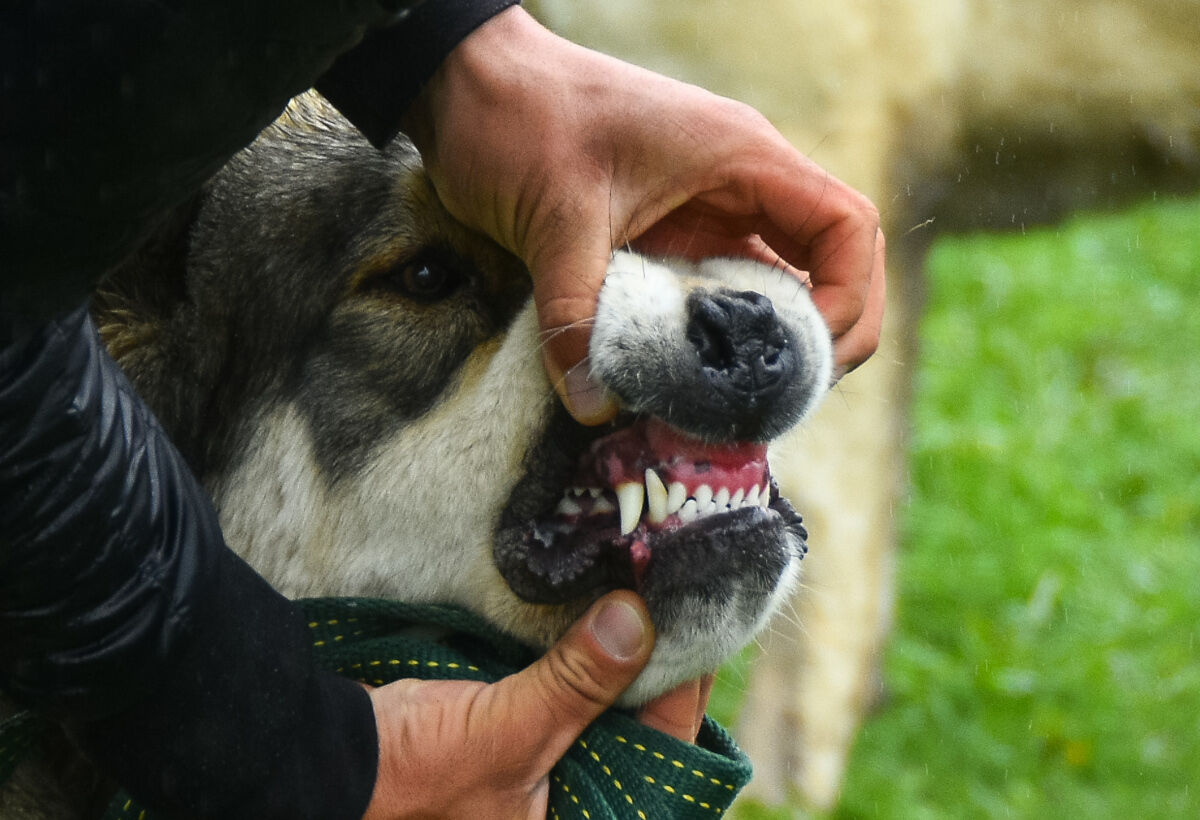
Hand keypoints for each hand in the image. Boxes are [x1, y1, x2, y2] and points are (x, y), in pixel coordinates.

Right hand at [361, 591, 708, 818]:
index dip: (685, 687)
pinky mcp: (518, 735)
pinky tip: (594, 611)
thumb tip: (637, 620)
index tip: (702, 620)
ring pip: (605, 704)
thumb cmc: (409, 778)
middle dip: (656, 665)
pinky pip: (569, 691)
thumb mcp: (506, 733)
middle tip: (678, 597)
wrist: (324, 761)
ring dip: (620, 655)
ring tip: (646, 593)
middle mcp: (573, 801)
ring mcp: (546, 770)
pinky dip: (581, 655)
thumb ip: (575, 683)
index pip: (663, 753)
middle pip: (641, 725)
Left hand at [403, 6, 885, 422]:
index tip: (809, 360)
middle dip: (829, 333)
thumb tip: (593, 404)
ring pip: (784, 280)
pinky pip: (727, 289)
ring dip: (780, 340)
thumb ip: (577, 312)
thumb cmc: (521, 120)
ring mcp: (712, 208)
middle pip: (833, 261)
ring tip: (750, 402)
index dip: (848, 298)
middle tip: (789, 397)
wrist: (468, 85)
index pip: (845, 227)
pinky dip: (729, 336)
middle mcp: (742, 183)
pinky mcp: (676, 233)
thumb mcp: (553, 218)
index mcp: (742, 157)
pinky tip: (703, 379)